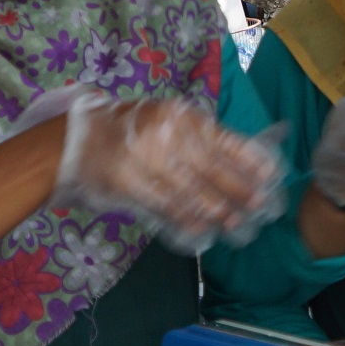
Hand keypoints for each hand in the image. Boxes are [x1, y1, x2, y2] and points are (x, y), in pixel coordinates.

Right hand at [53, 92, 285, 252]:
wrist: (73, 140)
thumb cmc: (127, 131)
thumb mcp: (165, 120)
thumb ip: (197, 138)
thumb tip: (239, 164)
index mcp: (179, 115)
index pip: (223, 139)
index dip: (249, 160)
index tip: (271, 176)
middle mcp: (165, 133)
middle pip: (211, 168)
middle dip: (239, 190)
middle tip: (260, 208)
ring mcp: (145, 157)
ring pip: (190, 190)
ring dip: (217, 211)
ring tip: (237, 224)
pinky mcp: (128, 181)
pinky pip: (165, 204)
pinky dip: (186, 219)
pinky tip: (202, 230)